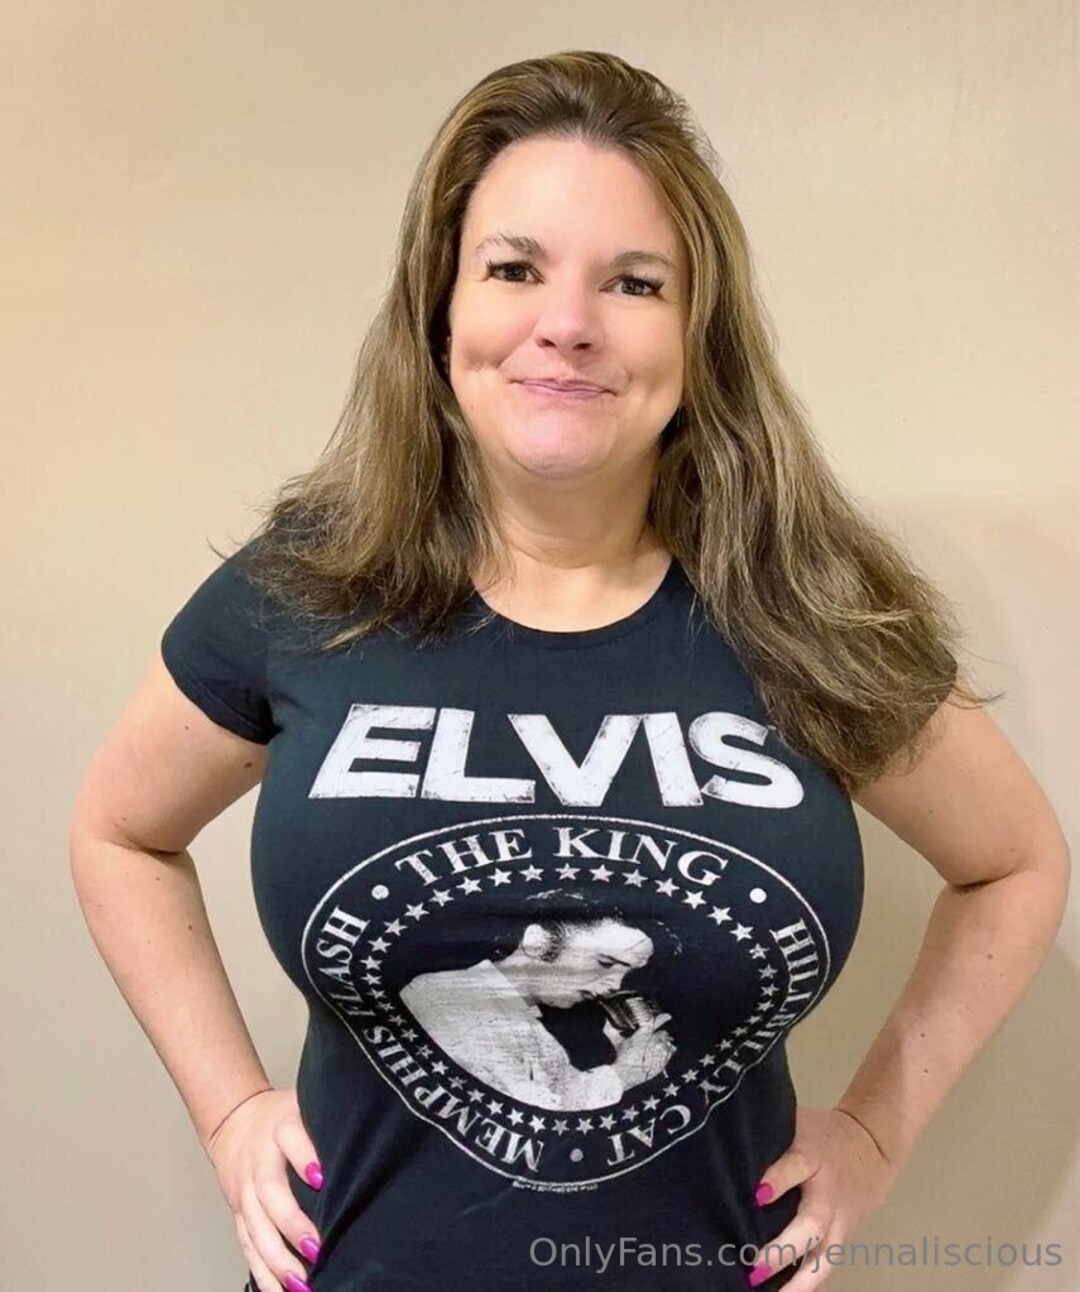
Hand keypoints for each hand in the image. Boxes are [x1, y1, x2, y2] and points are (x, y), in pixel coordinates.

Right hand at [203, 1087, 323, 1291]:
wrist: (235, 1121)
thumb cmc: (285, 1117)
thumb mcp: (307, 1104)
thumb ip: (329, 1119)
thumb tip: (376, 1130)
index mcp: (281, 1127)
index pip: (291, 1138)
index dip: (304, 1157)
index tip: (322, 1178)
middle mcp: (260, 1161)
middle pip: (270, 1192)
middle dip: (292, 1223)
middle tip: (316, 1248)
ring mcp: (245, 1190)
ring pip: (255, 1227)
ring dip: (277, 1259)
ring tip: (301, 1284)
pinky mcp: (238, 1213)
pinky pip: (247, 1246)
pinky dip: (262, 1273)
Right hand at [604, 1012, 674, 1085]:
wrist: (626, 1075)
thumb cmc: (621, 1057)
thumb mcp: (617, 1042)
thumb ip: (612, 1030)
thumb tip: (605, 1021)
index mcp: (644, 1033)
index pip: (658, 1021)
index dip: (664, 1017)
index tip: (667, 1016)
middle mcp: (654, 1041)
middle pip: (664, 1033)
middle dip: (660, 1034)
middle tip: (655, 1038)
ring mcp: (660, 1052)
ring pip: (668, 1043)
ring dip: (664, 1043)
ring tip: (658, 1047)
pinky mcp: (663, 1061)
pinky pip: (669, 1053)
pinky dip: (666, 1052)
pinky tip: (660, 1054)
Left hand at [748, 1104, 902, 1288]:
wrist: (872, 1145)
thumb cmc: (821, 1134)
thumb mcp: (796, 1123)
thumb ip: (768, 1135)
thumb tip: (723, 1141)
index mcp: (813, 1156)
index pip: (796, 1166)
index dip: (778, 1180)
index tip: (757, 1194)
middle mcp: (828, 1193)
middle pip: (812, 1223)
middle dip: (784, 1247)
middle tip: (755, 1265)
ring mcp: (839, 1220)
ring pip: (824, 1256)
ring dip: (798, 1281)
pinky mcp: (843, 1237)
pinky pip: (827, 1265)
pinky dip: (808, 1284)